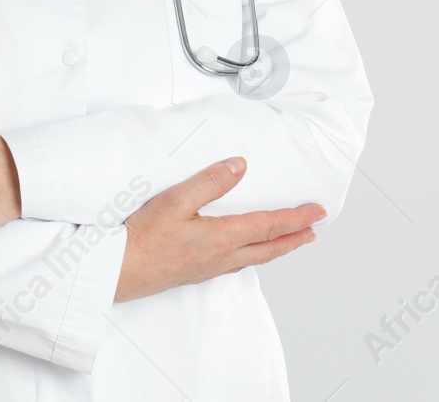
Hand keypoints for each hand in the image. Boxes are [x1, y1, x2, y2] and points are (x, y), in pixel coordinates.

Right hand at [115, 157, 324, 302]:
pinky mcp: (197, 272)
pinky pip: (237, 264)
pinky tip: (246, 254)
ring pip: (255, 258)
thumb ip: (209, 182)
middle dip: (294, 237)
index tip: (317, 211)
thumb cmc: (143, 238)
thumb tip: (239, 166)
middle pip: (269, 248)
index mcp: (222, 237)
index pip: (269, 226)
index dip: (296, 218)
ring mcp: (210, 267)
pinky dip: (254, 256)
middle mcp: (222, 256)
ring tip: (289, 241)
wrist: (121, 271)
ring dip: (277, 248)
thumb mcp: (175, 200)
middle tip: (313, 231)